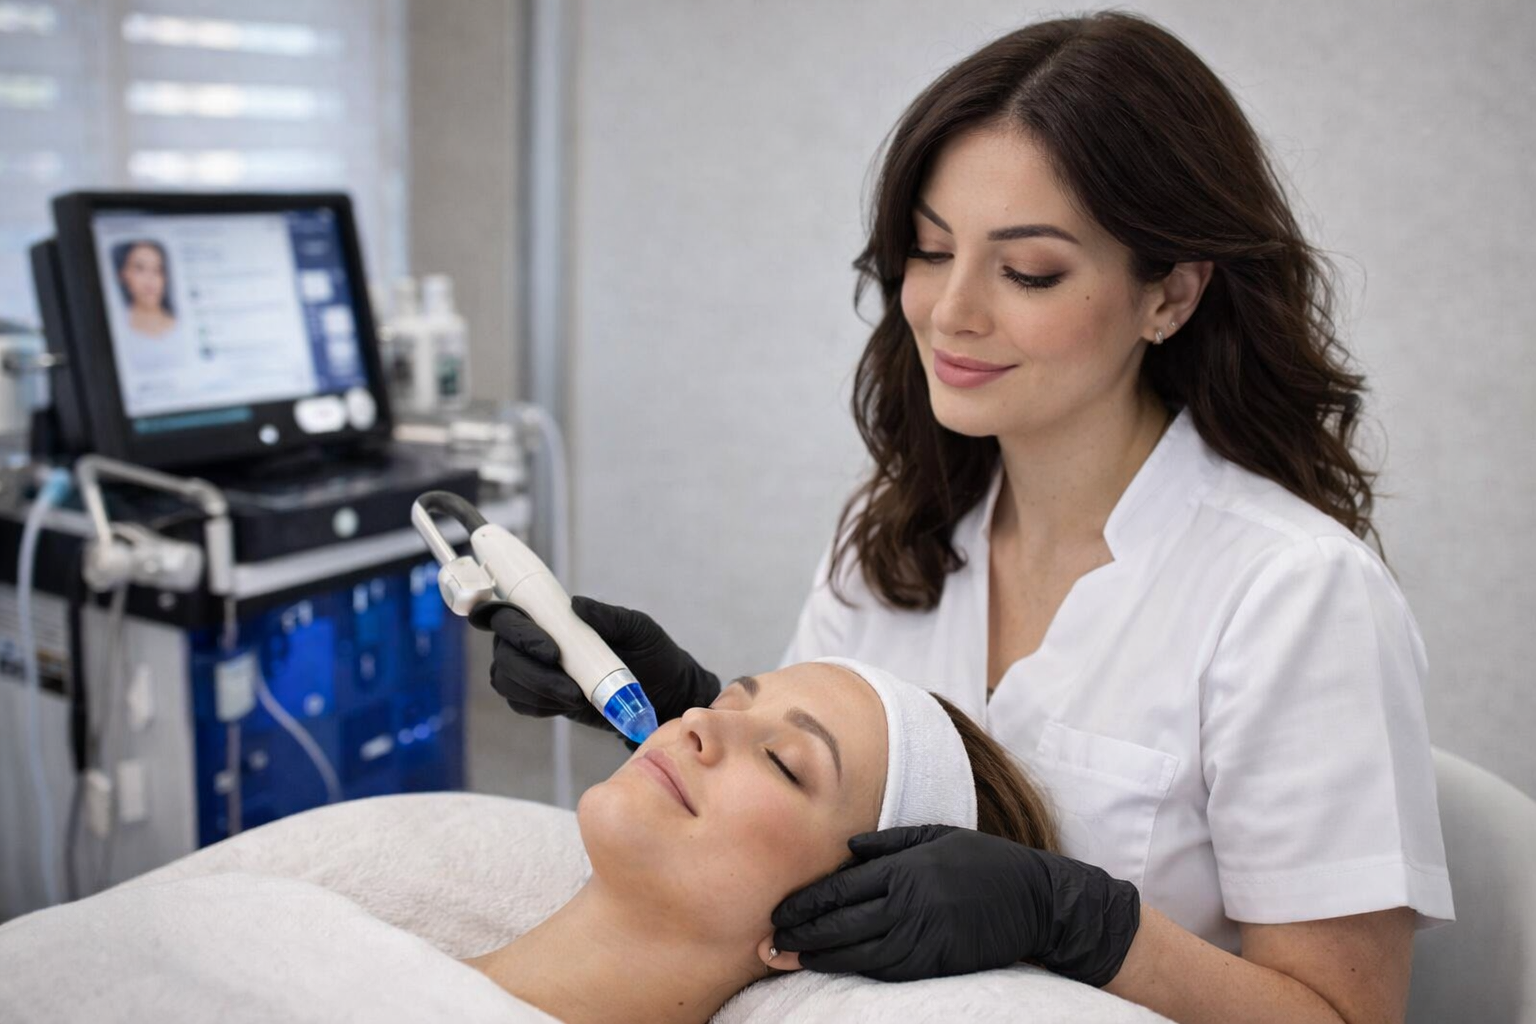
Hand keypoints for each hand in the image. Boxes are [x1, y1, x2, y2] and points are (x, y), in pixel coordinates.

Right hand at [475, 596, 721, 737]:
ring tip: (576, 698)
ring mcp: (536, 670)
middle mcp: (537, 639)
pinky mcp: (543, 698)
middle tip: (569, 687)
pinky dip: (540, 706)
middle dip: (529, 670)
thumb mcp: (638, 629)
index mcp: (555, 615)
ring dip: (536, 691)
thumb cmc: (651, 653)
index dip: (516, 628)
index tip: (549, 650)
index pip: (512, 612)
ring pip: (507, 678)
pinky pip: (521, 703)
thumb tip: (576, 604)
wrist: (663, 695)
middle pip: (504, 651)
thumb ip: (608, 616)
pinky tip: (567, 705)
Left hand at [770, 824, 1139, 984]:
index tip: (777, 913)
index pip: (840, 889)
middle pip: (839, 922)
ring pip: (856, 951)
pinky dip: (854, 969)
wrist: (1037, 901)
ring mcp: (923, 934)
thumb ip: (889, 843)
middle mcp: (909, 900)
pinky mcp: (937, 961)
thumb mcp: (938, 835)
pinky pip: (885, 969)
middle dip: (799, 934)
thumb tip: (846, 850)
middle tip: (767, 943)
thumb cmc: (984, 862)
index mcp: (906, 867)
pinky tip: (832, 968)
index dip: (804, 904)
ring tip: (786, 960)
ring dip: (817, 957)